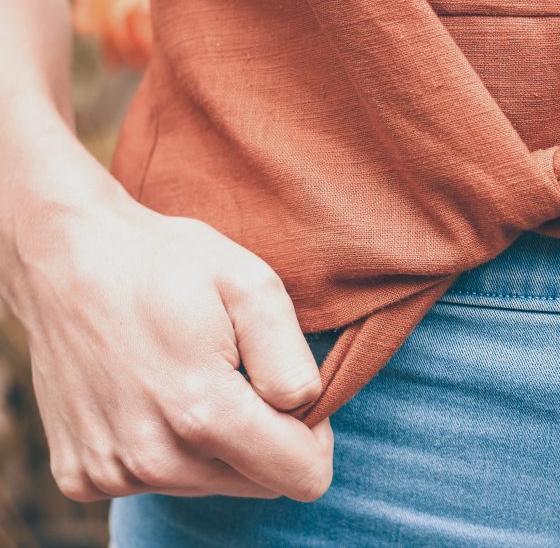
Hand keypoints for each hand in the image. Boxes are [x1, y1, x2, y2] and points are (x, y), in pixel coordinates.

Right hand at [4, 189, 332, 501]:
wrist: (64, 258)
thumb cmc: (168, 264)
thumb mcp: (252, 286)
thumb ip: (292, 360)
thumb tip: (306, 412)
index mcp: (203, 414)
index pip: (302, 476)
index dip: (313, 433)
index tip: (285, 389)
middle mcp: (155, 459)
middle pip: (259, 482)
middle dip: (265, 435)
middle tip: (236, 371)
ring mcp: (112, 473)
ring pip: (212, 483)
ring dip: (216, 440)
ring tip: (188, 374)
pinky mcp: (82, 475)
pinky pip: (159, 482)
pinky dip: (168, 446)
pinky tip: (150, 393)